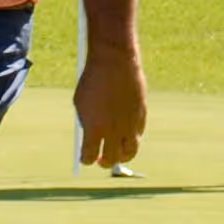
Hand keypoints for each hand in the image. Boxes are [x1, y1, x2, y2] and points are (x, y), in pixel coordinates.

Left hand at [72, 43, 147, 169]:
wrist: (114, 62)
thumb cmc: (93, 80)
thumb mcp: (81, 102)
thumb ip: (86, 122)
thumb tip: (91, 138)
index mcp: (94, 129)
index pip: (90, 156)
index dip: (86, 160)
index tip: (84, 159)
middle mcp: (114, 130)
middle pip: (112, 158)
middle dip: (105, 162)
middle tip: (101, 161)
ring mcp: (130, 124)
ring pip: (130, 151)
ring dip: (123, 156)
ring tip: (117, 154)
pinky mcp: (142, 115)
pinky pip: (138, 134)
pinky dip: (132, 138)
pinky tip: (126, 134)